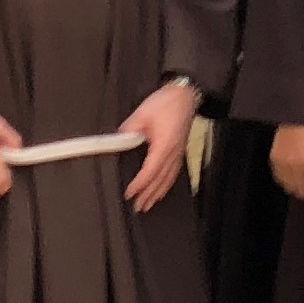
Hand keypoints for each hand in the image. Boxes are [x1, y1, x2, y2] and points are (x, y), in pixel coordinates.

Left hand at [121, 80, 196, 212]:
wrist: (186, 95)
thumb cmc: (166, 103)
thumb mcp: (142, 114)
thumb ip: (128, 131)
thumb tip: (118, 142)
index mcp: (164, 145)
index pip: (151, 170)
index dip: (140, 184)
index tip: (129, 194)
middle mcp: (174, 152)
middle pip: (161, 179)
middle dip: (149, 194)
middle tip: (138, 207)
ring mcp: (179, 152)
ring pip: (169, 178)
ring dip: (158, 192)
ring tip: (149, 204)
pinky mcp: (180, 150)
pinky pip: (174, 172)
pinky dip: (167, 184)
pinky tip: (163, 189)